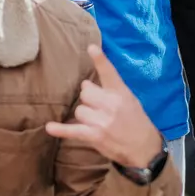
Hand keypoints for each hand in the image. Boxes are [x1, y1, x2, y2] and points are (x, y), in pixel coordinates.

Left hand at [46, 46, 164, 168]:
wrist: (144, 148)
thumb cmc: (136, 122)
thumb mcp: (130, 101)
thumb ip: (111, 91)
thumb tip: (85, 84)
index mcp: (121, 93)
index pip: (109, 73)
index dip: (100, 60)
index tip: (91, 47)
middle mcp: (111, 104)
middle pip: (85, 92)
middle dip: (88, 99)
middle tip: (98, 108)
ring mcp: (102, 120)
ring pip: (79, 110)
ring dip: (84, 116)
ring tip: (97, 123)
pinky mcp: (94, 136)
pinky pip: (73, 130)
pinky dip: (60, 130)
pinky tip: (50, 127)